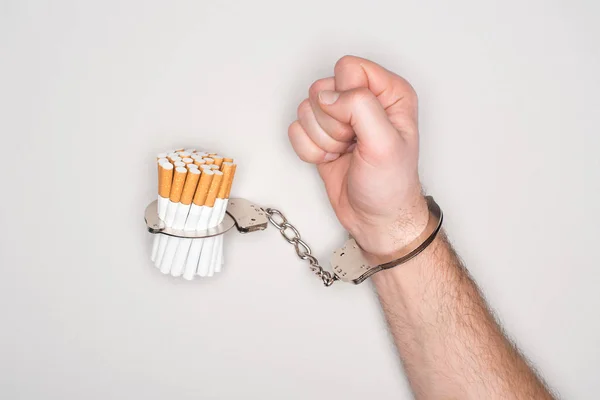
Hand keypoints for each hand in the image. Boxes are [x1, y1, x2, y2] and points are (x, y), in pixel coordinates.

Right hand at [288, 56, 428, 255]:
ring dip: (321, 140)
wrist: (376, 218)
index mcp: (388, 92)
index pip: (348, 68)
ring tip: (344, 153)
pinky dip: (309, 151)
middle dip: (331, 124)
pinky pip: (296, 130)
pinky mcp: (321, 135)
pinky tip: (331, 160)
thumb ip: (360, 108)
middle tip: (351, 144)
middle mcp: (363, 99)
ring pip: (306, 109)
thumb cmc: (391, 186)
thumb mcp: (385, 144)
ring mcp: (340, 117)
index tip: (358, 127)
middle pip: (322, 88)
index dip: (345, 98)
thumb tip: (329, 96)